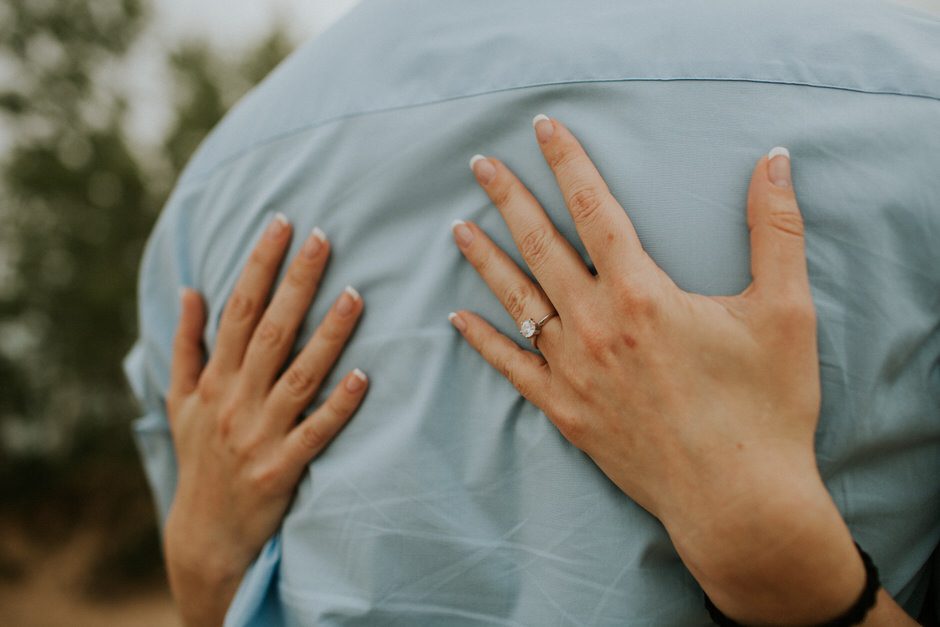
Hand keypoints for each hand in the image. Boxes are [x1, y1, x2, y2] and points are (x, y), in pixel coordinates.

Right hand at [164, 214, 367, 625]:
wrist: (205, 534)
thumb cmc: (199, 458)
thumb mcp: (180, 402)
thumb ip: (186, 345)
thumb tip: (189, 290)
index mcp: (215, 379)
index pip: (238, 309)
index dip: (259, 264)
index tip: (282, 222)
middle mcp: (235, 400)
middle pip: (269, 330)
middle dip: (296, 282)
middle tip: (323, 237)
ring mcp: (260, 434)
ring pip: (298, 375)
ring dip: (327, 334)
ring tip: (356, 294)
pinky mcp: (282, 468)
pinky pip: (316, 432)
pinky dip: (338, 405)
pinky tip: (364, 377)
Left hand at [449, 117, 868, 623]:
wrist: (739, 503)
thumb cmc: (765, 410)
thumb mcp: (785, 313)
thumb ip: (776, 230)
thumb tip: (775, 162)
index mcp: (642, 295)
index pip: (595, 209)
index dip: (568, 162)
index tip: (541, 129)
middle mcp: (596, 327)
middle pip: (541, 247)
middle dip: (508, 199)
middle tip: (479, 165)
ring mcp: (574, 373)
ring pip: (517, 303)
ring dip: (485, 261)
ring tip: (456, 228)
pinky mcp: (567, 414)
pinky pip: (512, 369)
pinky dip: (484, 342)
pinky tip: (458, 319)